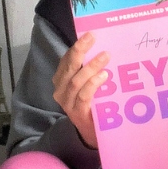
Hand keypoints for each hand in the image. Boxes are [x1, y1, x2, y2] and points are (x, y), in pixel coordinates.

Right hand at [52, 32, 108, 148]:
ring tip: (105, 56)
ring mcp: (68, 103)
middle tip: (93, 37)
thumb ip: (93, 70)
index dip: (77, 47)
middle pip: (69, 67)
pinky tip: (104, 76)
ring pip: (76, 81)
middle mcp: (61, 90)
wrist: (93, 134)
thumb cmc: (93, 104)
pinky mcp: (77, 113)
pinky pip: (83, 96)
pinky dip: (93, 84)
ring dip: (91, 67)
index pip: (66, 60)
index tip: (90, 34)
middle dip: (80, 50)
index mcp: (62, 80)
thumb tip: (107, 48)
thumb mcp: (91, 84)